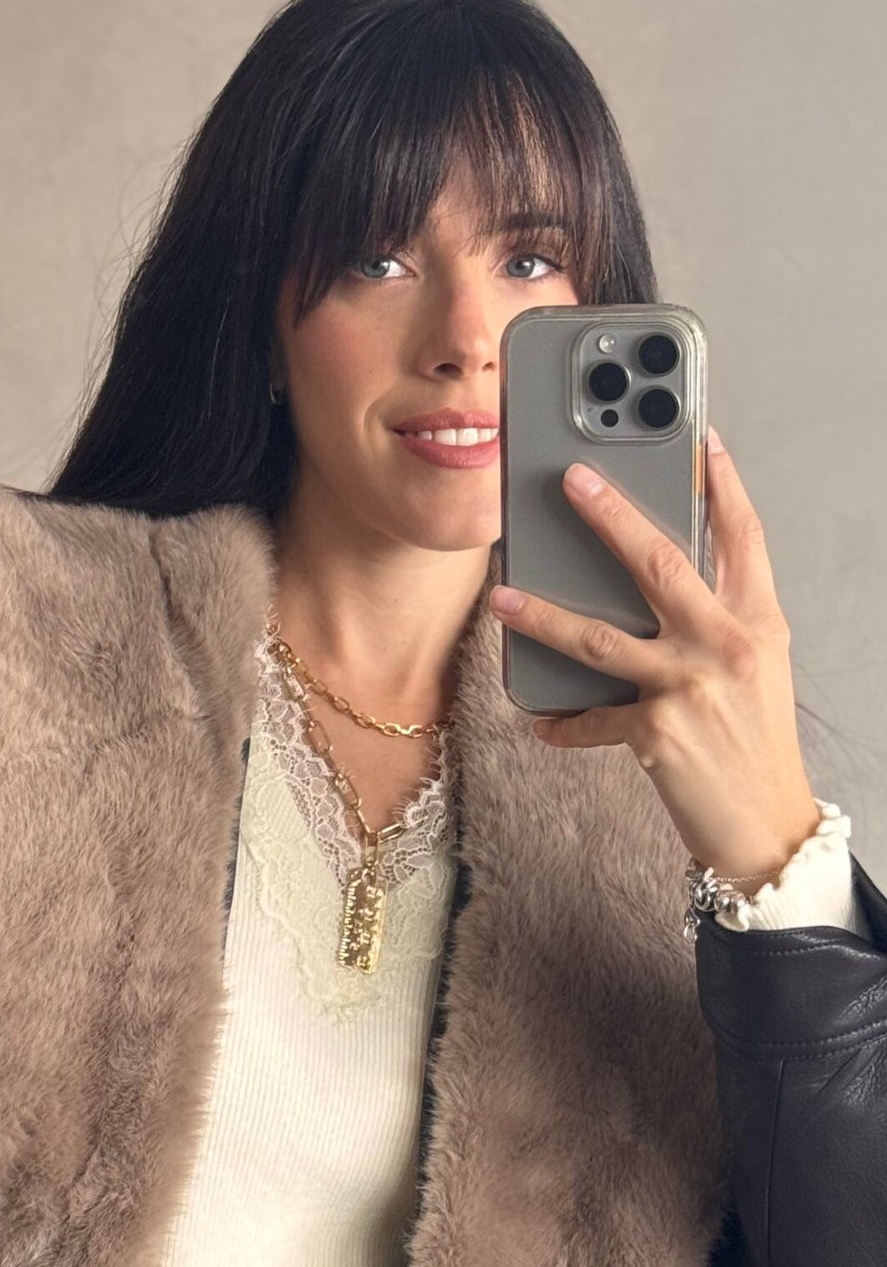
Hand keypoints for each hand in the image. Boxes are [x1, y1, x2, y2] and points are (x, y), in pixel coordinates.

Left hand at [488, 428, 821, 884]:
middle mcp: (727, 644)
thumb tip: (661, 586)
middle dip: (611, 514)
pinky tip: (545, 723)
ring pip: (601, 636)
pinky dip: (566, 723)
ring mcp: (690, 687)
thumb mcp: (753, 671)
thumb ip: (716, 622)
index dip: (722, 484)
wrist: (765, 827)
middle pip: (660, 562)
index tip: (700, 439)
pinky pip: (592, 718)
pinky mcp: (657, 732)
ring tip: (502, 597)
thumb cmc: (753, 746)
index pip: (743, 537)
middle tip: (572, 479)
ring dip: (543, 615)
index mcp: (757, 622)